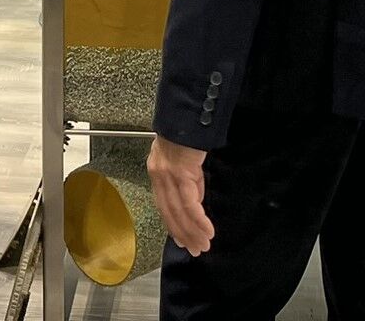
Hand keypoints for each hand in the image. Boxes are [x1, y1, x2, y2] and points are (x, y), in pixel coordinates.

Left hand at [148, 136, 212, 256]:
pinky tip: (207, 230)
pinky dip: (199, 220)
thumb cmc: (187, 132)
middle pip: (170, 213)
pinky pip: (190, 203)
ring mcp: (168, 175)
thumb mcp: (185, 161)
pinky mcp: (181, 173)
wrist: (187, 114)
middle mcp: (158, 175)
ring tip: (204, 245)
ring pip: (179, 212)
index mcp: (157, 172)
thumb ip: (189, 182)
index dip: (172, 225)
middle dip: (184, 234)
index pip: (163, 206)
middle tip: (196, 250)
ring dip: (193, 232)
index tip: (182, 240)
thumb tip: (196, 203)